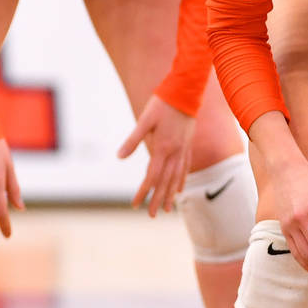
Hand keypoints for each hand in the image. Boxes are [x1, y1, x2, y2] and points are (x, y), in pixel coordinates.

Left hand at [116, 94, 193, 215]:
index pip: (151, 176)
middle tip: (152, 215)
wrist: (186, 92)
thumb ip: (132, 139)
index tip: (135, 204)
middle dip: (158, 200)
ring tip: (168, 210)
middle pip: (165, 182)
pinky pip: (185, 168)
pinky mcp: (187, 145)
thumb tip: (119, 156)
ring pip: (177, 178)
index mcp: (162, 147)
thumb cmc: (162, 104)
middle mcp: (175, 152)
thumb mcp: (144, 119)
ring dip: (171, 195)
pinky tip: (180, 189)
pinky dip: (181, 181)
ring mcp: (183, 150)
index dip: (143, 191)